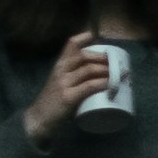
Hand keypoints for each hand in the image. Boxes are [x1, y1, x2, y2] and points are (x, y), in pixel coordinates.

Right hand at [19, 30, 110, 151]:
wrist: (38, 120)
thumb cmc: (52, 102)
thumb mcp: (60, 82)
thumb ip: (74, 76)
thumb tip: (99, 74)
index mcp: (59, 65)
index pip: (71, 44)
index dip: (86, 38)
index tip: (101, 38)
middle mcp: (61, 70)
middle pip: (85, 56)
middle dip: (103, 58)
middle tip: (117, 63)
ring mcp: (64, 83)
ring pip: (89, 69)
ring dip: (107, 70)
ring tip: (120, 74)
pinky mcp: (68, 97)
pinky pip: (89, 86)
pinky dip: (102, 84)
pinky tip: (111, 85)